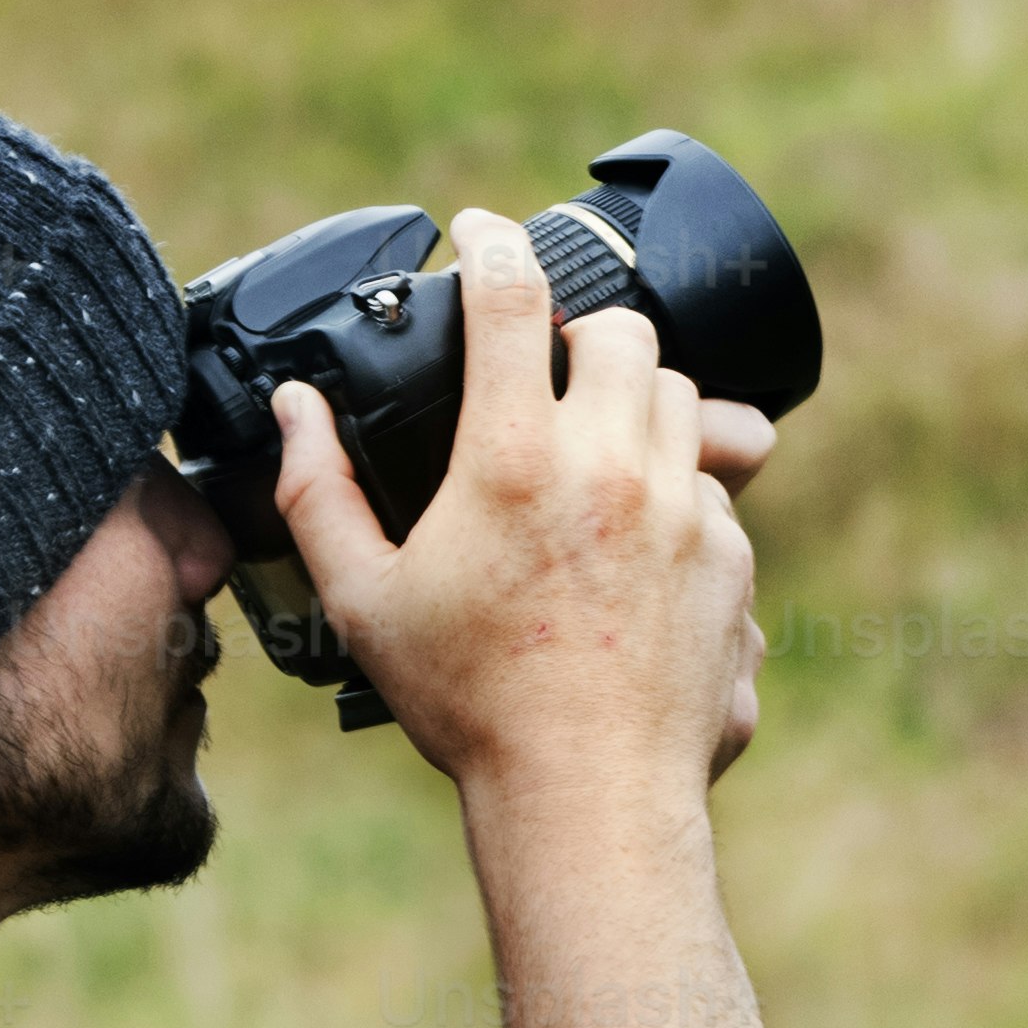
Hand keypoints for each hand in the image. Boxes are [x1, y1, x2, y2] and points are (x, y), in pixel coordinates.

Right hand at [266, 208, 780, 798]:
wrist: (591, 797)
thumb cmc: (470, 704)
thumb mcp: (362, 600)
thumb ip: (318, 490)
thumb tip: (295, 410)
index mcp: (514, 458)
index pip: (512, 296)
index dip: (490, 240)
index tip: (478, 230)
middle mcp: (610, 464)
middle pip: (619, 327)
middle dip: (578, 327)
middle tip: (540, 363)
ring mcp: (684, 506)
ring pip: (678, 392)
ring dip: (632, 396)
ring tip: (587, 441)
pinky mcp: (731, 553)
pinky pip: (712, 480)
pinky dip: (672, 483)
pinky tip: (630, 532)